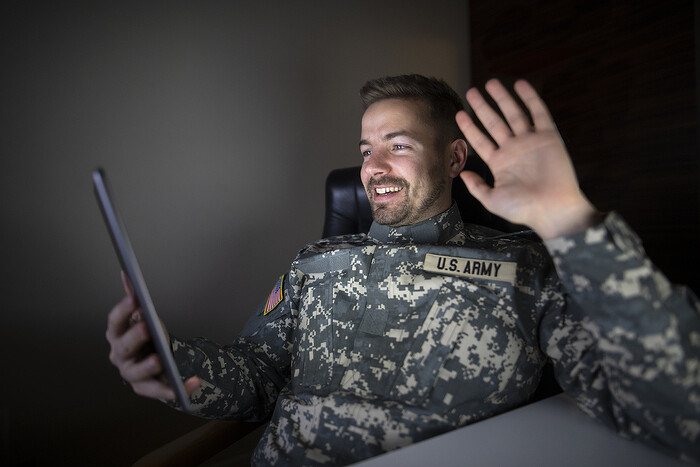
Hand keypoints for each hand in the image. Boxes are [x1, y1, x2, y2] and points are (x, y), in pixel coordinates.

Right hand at [105, 271, 199, 400]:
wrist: (153, 360)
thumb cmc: (146, 337)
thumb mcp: (141, 317)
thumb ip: (134, 299)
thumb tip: (127, 275)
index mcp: (116, 335)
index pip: (114, 322)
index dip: (123, 310)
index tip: (135, 299)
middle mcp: (119, 356)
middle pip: (124, 347)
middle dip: (135, 337)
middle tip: (148, 328)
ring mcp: (131, 374)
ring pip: (136, 373)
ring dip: (147, 366)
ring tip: (159, 360)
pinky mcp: (146, 388)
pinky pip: (162, 391)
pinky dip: (179, 388)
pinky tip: (194, 382)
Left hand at [456, 79, 599, 238]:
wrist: (552, 209)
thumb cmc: (523, 209)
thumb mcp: (492, 200)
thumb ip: (476, 186)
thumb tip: (462, 173)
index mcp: (500, 163)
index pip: (480, 140)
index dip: (469, 127)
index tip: (459, 113)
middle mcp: (514, 149)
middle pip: (494, 123)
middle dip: (482, 107)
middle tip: (471, 91)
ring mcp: (531, 141)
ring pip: (514, 114)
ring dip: (502, 98)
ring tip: (490, 83)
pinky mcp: (549, 137)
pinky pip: (539, 113)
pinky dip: (530, 98)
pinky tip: (520, 84)